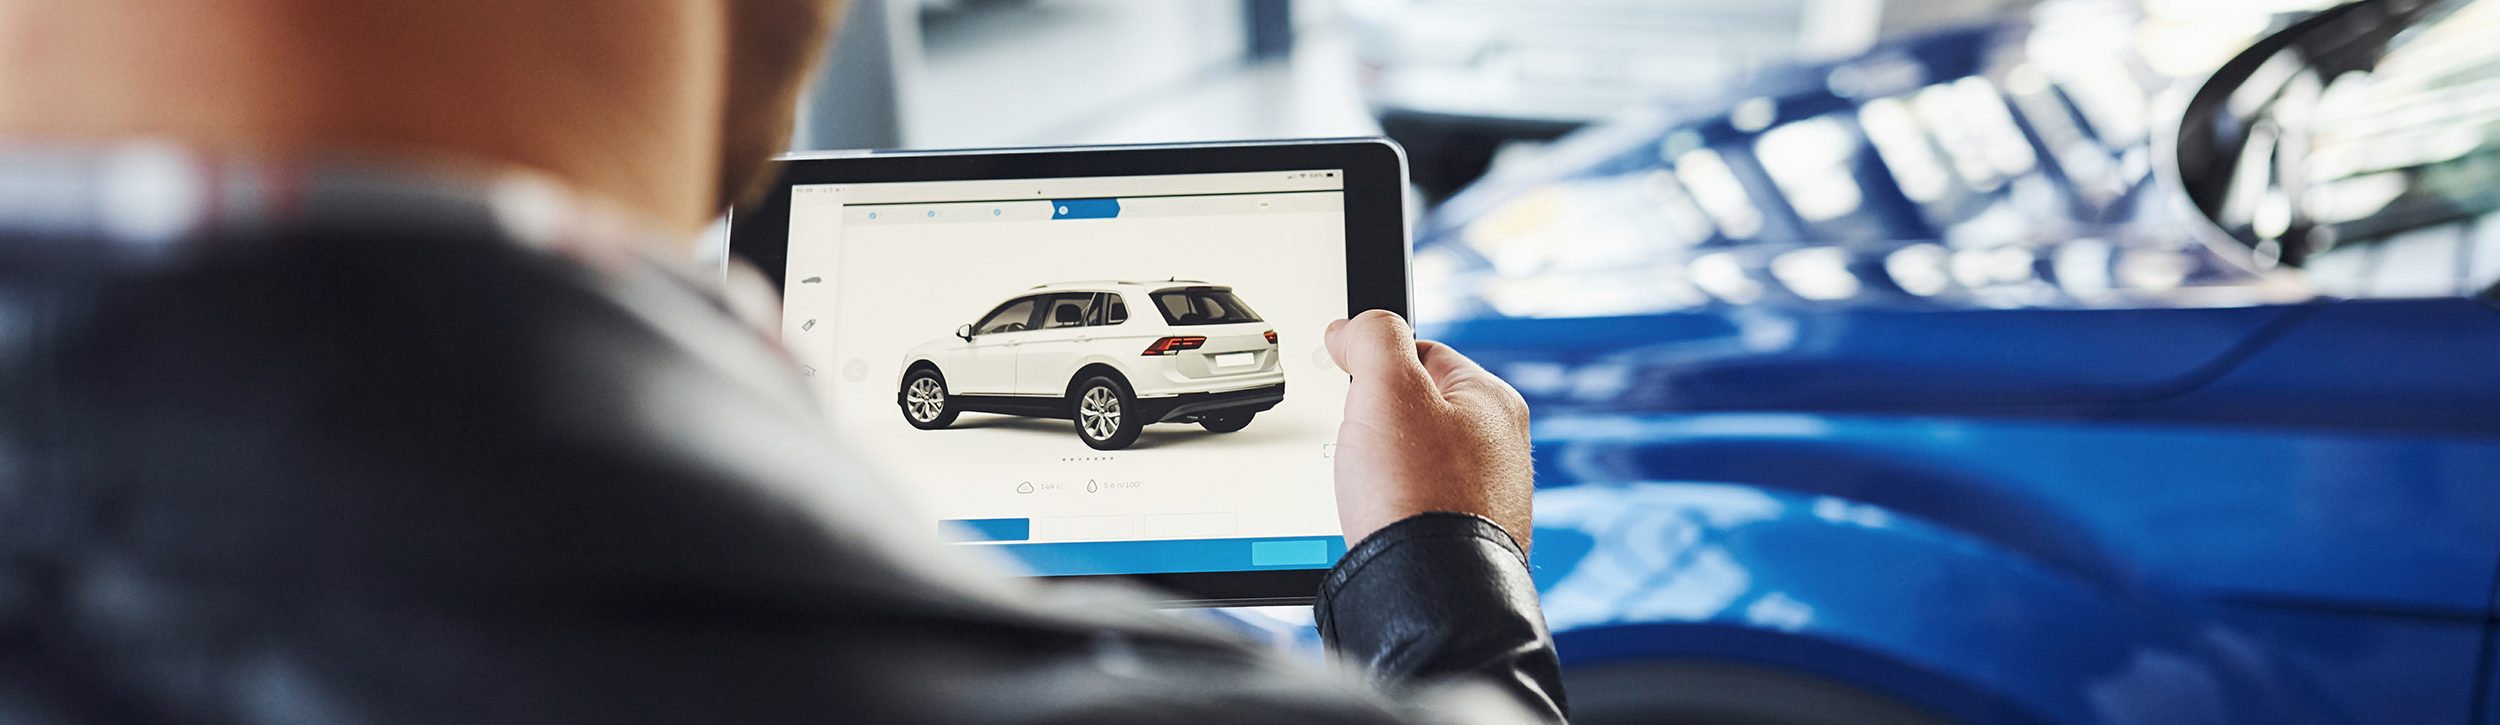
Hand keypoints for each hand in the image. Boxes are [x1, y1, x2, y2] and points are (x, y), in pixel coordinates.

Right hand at [1324, 310, 1533, 549]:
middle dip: (1377, 425)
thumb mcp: (1387, 387)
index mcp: (1494, 401)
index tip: (1350, 385)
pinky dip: (1392, 510)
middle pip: (1416, 410)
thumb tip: (1351, 328)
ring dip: (1382, 471)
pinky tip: (1380, 521)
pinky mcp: (1466, 538)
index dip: (1376, 363)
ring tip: (1371, 490)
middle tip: (1361, 445)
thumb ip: (1372, 338)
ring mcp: (1486, 497)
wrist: (1430, 594)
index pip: (1423, 351)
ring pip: (1413, 462)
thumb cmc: (1418, 494)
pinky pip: (1416, 506)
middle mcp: (1500, 449)